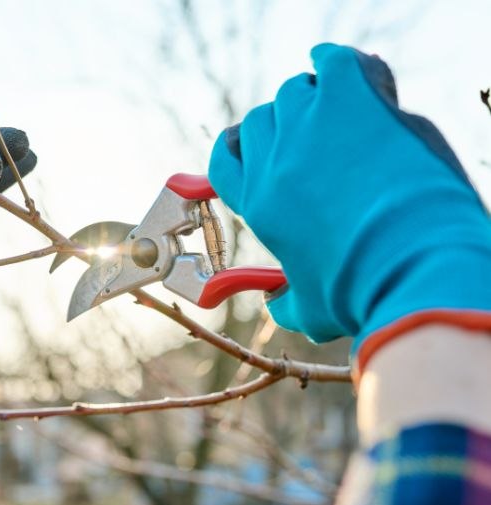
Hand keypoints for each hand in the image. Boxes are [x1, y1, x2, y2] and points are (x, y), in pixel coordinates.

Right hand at [208, 43, 490, 366]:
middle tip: (309, 139)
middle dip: (280, 128)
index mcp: (260, 205)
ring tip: (340, 116)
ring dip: (312, 100)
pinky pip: (333, 62)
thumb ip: (287, 304)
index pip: (224, 161)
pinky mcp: (351, 100)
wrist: (411, 265)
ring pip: (295, 92)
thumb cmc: (361, 292)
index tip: (249, 148)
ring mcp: (309, 126)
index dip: (234, 150)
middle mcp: (275, 161)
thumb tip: (276, 305)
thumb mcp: (313, 311)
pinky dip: (336, 61)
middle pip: (260, 122)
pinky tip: (347, 70)